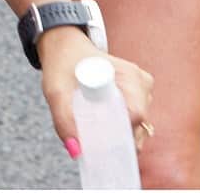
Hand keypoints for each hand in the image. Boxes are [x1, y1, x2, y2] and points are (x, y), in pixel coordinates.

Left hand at [37, 28, 154, 157]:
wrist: (66, 48)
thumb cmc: (62, 66)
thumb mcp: (56, 92)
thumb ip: (64, 121)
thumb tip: (77, 152)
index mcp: (127, 76)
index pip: (136, 115)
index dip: (122, 135)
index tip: (103, 145)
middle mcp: (141, 82)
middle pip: (140, 125)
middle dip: (120, 140)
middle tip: (95, 144)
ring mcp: (142, 89)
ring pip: (140, 127)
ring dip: (119, 134)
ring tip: (96, 130)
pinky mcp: (139, 95)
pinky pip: (135, 122)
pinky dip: (121, 129)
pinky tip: (104, 125)